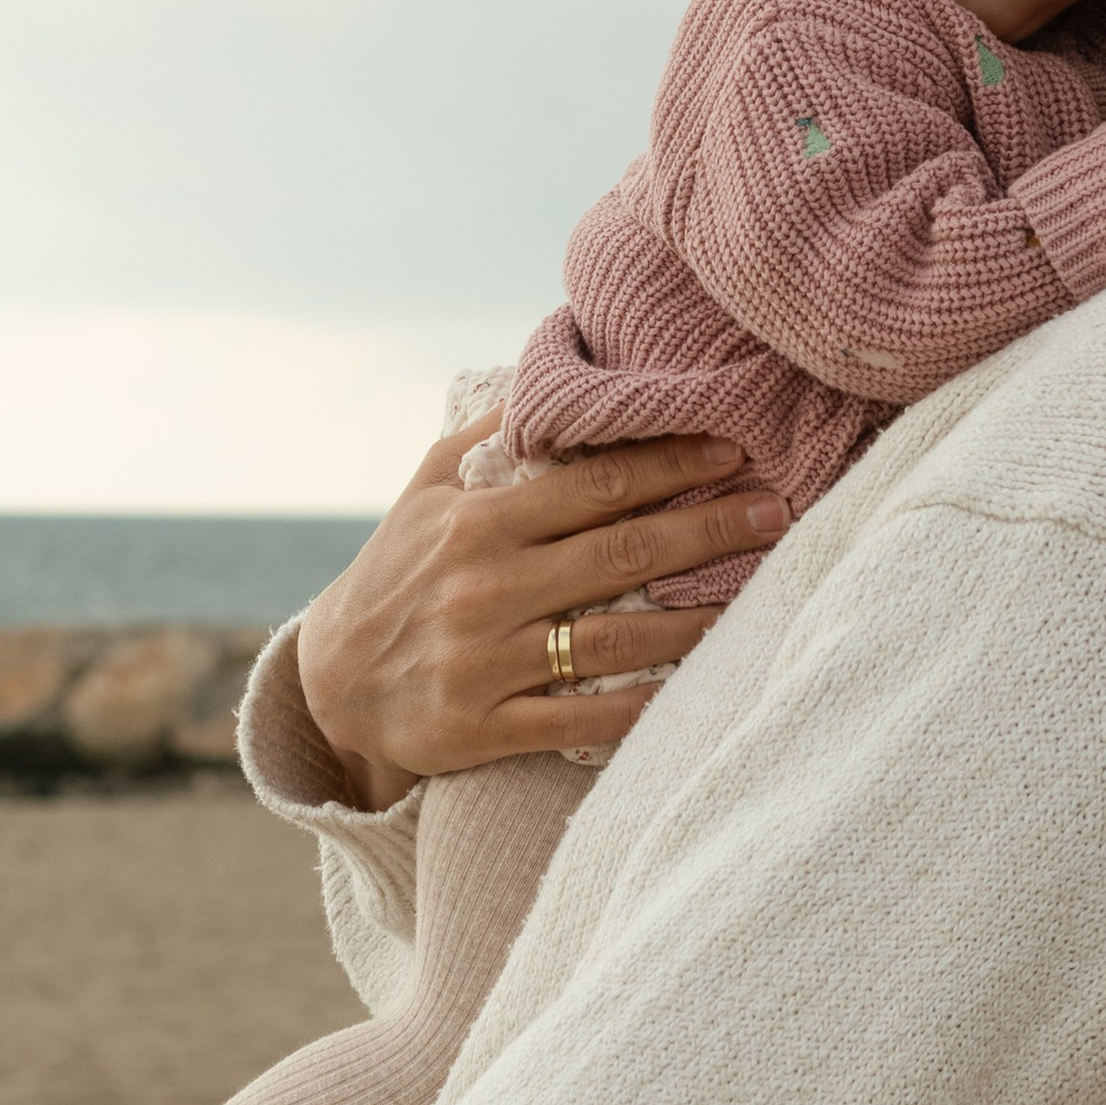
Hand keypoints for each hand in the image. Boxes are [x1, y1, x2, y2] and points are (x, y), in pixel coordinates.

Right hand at [296, 422, 791, 812]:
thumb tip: (552, 374)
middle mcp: (484, 588)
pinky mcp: (482, 730)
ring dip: (695, 620)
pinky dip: (642, 707)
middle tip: (775, 511)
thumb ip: (490, 435)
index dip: (670, 462)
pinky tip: (698, 688)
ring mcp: (483, 663)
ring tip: (760, 595)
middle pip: (619, 555)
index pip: (594, 484)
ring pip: (612, 641)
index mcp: (478, 523)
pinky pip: (579, 720)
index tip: (733, 447)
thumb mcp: (426, 488)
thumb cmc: (397, 570)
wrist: (331, 682)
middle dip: (705, 529)